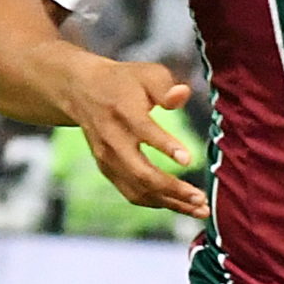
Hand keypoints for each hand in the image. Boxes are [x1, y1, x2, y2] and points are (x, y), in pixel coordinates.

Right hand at [57, 56, 207, 218]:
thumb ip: (166, 86)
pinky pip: (131, 193)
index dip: (166, 145)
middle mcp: (112, 140)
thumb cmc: (123, 81)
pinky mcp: (108, 170)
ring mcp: (107, 159)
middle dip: (172, 188)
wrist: (82, 91)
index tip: (188, 159)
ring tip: (199, 209)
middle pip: (140, 172)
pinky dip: (156, 202)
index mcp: (123, 112)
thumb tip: (183, 95)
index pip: (144, 131)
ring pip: (137, 189)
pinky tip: (180, 205)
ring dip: (169, 202)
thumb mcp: (146, 73)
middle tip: (200, 198)